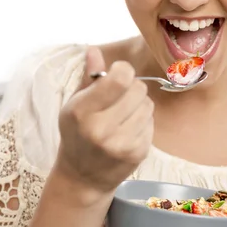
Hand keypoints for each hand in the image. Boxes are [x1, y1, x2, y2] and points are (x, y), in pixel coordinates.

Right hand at [55, 46, 153, 193]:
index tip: (117, 76)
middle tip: (120, 99)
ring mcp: (121, 143)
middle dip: (132, 88)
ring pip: (148, 105)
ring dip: (138, 106)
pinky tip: (128, 131)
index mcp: (82, 111)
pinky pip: (151, 122)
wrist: (82, 177)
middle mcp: (101, 129)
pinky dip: (143, 123)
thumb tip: (94, 49)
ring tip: (123, 116)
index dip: (123, 71)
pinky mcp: (137, 153)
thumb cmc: (77, 134)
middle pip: (138, 89)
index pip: (120, 78)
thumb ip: (88, 77)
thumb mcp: (75, 105)